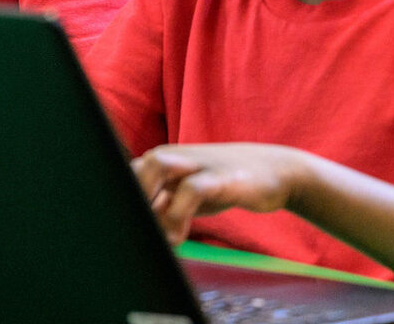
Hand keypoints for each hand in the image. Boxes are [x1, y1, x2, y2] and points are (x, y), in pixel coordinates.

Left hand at [132, 143, 313, 244]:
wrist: (275, 171)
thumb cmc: (224, 185)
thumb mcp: (188, 197)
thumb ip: (162, 208)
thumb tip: (138, 229)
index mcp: (162, 161)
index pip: (126, 175)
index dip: (119, 201)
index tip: (121, 232)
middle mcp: (174, 156)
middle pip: (134, 166)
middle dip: (128, 197)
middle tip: (135, 232)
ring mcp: (197, 163)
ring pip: (156, 164)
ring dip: (147, 198)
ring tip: (153, 233)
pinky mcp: (220, 176)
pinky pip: (191, 188)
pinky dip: (178, 213)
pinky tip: (177, 237)